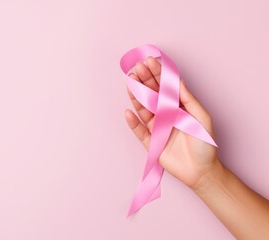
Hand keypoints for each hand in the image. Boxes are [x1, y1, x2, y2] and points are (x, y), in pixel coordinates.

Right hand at [125, 57, 218, 188]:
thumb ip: (189, 99)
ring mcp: (157, 129)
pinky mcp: (151, 143)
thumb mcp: (202, 118)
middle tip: (136, 68)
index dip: (157, 74)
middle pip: (152, 95)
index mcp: (178, 108)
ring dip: (136, 96)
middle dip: (144, 81)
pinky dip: (133, 123)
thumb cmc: (205, 144)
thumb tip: (178, 81)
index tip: (149, 62)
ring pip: (143, 109)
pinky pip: (139, 131)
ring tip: (130, 83)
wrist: (202, 171)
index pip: (165, 88)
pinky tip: (128, 112)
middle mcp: (166, 116)